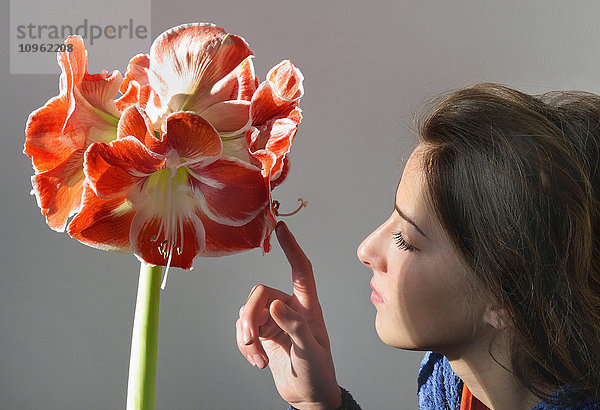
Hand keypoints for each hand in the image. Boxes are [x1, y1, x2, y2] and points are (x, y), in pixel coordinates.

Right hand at [236, 221, 341, 408]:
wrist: (308, 396)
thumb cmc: (318, 373)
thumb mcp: (311, 352)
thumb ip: (294, 327)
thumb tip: (274, 305)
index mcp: (308, 306)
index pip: (301, 270)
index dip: (291, 248)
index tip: (281, 228)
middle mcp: (289, 307)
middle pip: (260, 293)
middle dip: (249, 317)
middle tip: (250, 341)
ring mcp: (273, 320)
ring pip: (247, 312)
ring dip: (247, 337)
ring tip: (258, 358)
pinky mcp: (262, 333)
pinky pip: (243, 329)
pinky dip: (244, 346)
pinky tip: (257, 360)